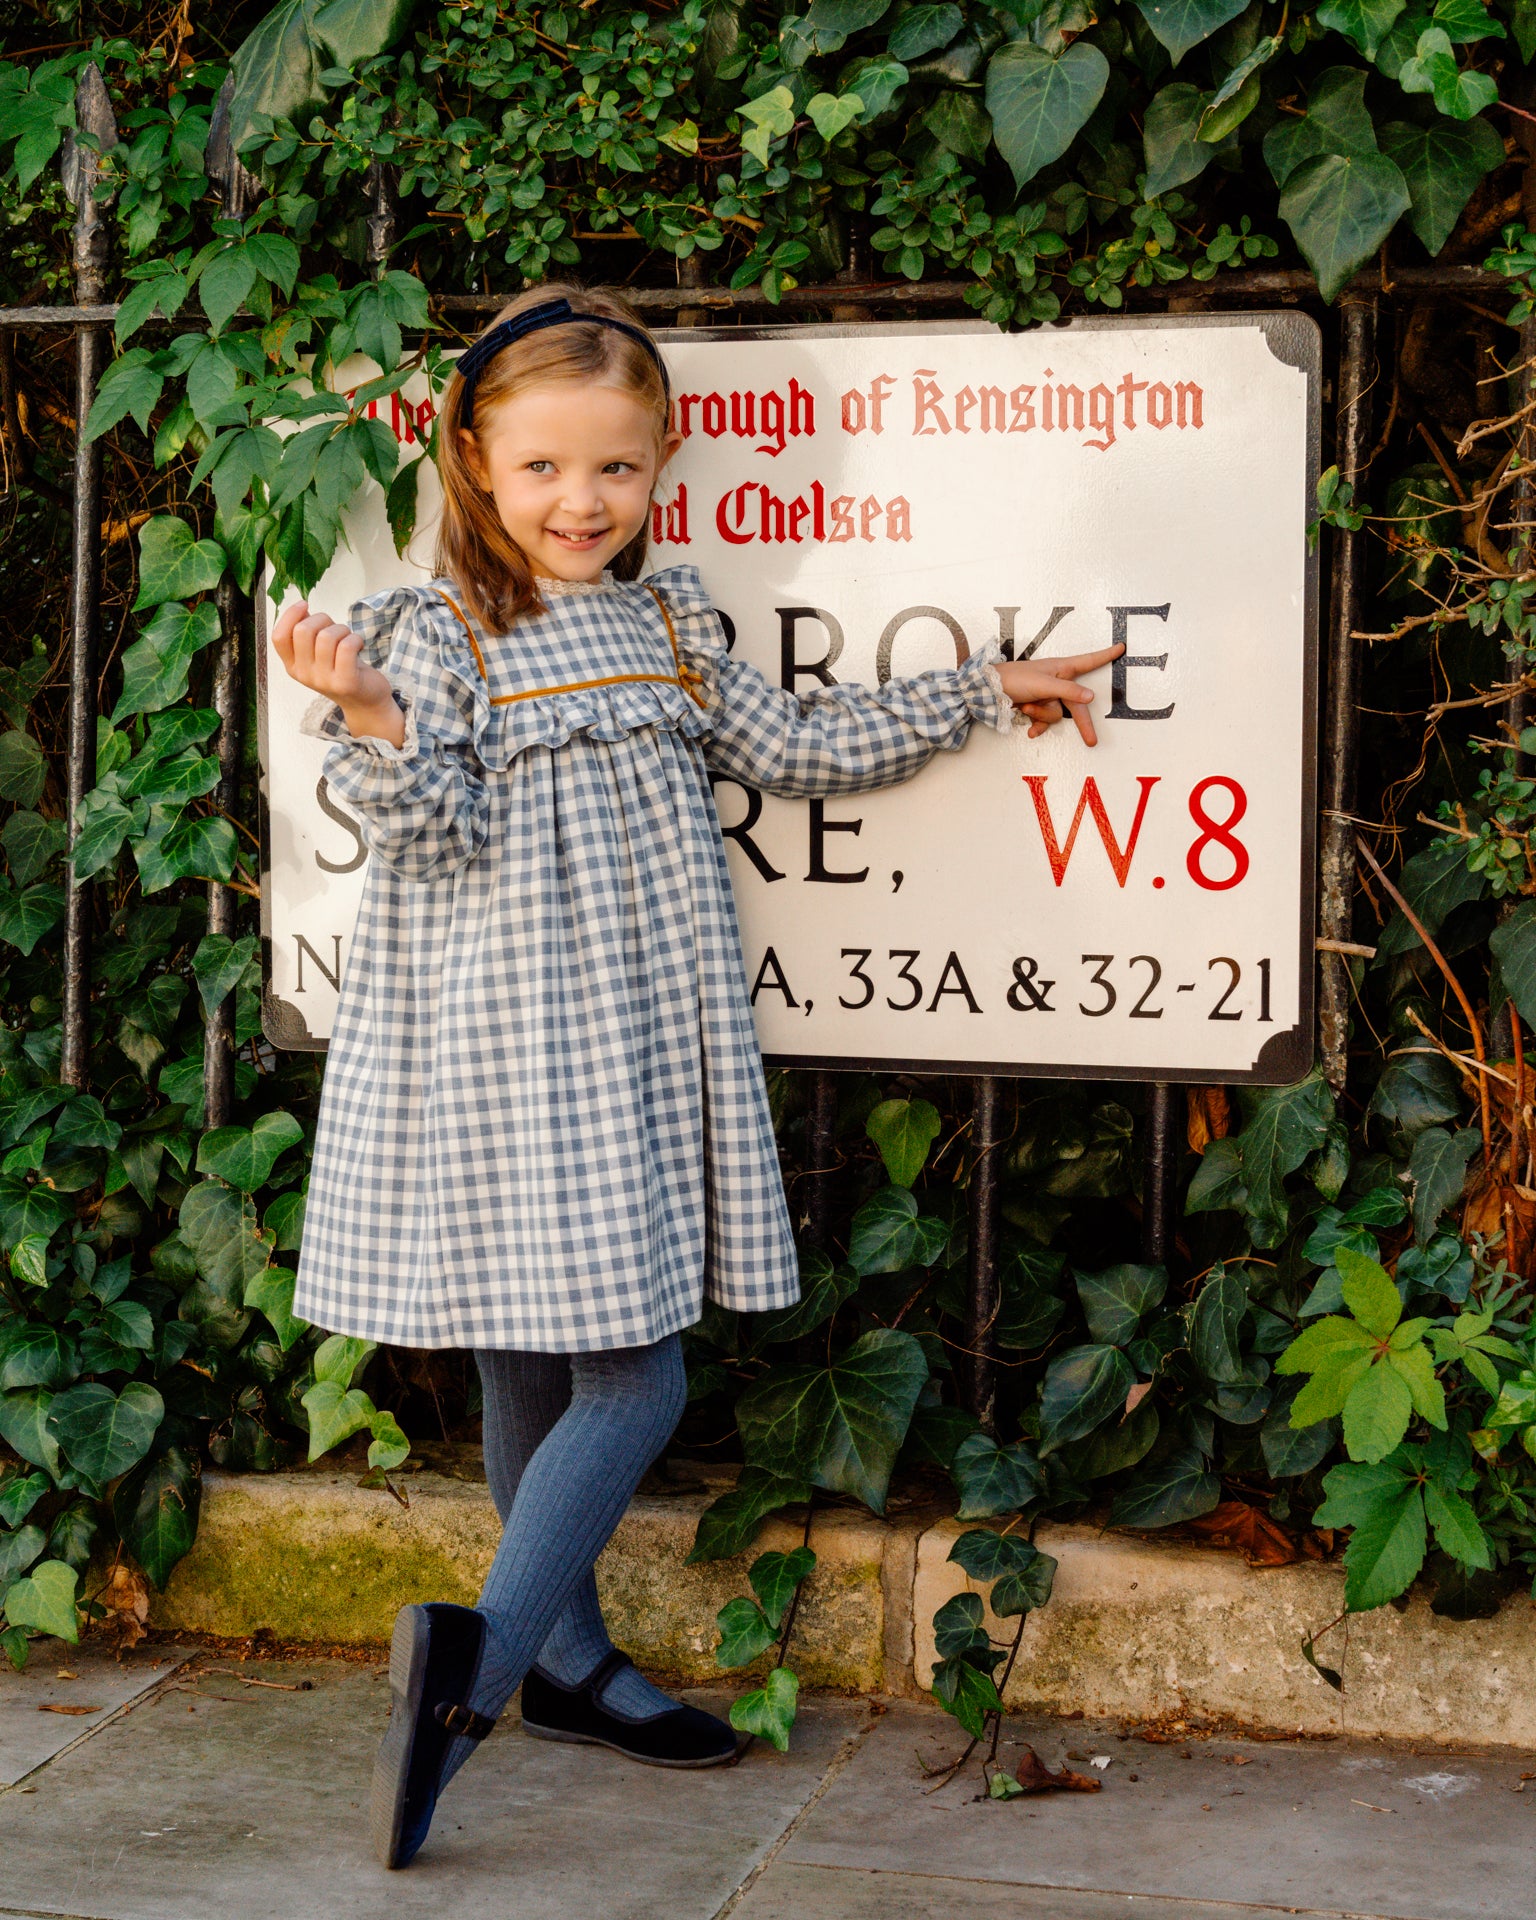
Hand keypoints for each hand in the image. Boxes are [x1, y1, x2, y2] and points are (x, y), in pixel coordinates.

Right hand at [270, 600, 393, 711]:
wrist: (365, 702)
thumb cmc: (341, 670)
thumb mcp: (318, 654)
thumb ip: (307, 633)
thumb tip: (301, 609)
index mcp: (292, 666)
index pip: (278, 637)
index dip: (289, 615)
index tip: (304, 605)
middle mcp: (304, 674)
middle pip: (303, 631)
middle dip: (322, 619)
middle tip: (335, 628)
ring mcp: (324, 680)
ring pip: (327, 636)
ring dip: (342, 629)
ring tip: (349, 638)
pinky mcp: (345, 682)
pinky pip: (346, 646)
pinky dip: (355, 639)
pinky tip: (359, 645)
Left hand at [996, 643, 1125, 746]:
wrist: (987, 691)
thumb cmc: (1013, 678)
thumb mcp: (1044, 683)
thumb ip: (1068, 690)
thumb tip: (1090, 697)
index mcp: (1062, 669)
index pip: (1089, 662)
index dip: (1105, 655)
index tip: (1120, 647)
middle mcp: (1057, 682)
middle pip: (1076, 704)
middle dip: (1082, 724)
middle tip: (1091, 741)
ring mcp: (1046, 695)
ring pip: (1057, 714)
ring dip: (1041, 714)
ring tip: (1026, 706)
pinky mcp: (1036, 706)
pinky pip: (1045, 721)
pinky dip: (1037, 725)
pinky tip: (1030, 730)